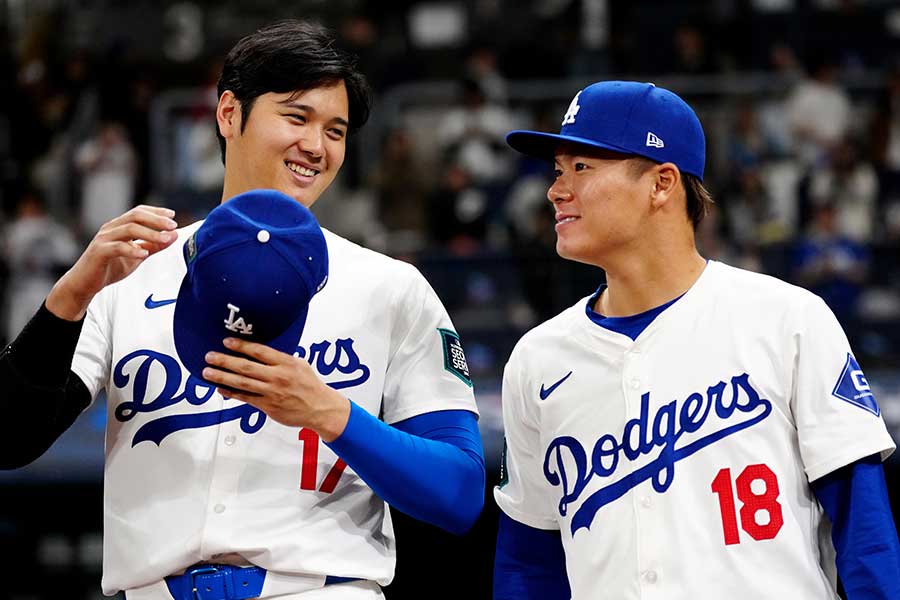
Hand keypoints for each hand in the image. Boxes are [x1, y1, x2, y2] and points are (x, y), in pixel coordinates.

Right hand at [47, 205, 178, 320]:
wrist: (85, 283)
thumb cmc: (109, 267)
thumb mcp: (137, 256)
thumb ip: (154, 245)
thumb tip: (173, 236)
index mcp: (119, 226)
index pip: (138, 212)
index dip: (156, 212)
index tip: (172, 215)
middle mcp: (111, 228)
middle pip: (135, 216)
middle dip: (156, 220)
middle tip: (172, 226)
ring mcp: (104, 239)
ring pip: (128, 229)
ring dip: (150, 233)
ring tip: (165, 239)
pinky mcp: (99, 252)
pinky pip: (117, 247)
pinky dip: (132, 249)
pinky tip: (144, 254)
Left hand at [202, 337, 350, 441]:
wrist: (320, 408)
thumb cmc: (310, 386)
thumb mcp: (300, 364)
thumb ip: (281, 359)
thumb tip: (262, 352)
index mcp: (286, 363)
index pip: (260, 351)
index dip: (241, 346)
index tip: (227, 342)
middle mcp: (278, 377)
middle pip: (246, 367)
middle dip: (225, 361)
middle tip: (210, 356)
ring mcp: (272, 393)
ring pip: (242, 383)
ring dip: (222, 377)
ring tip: (208, 372)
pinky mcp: (268, 406)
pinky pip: (245, 398)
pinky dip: (231, 393)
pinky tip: (220, 389)